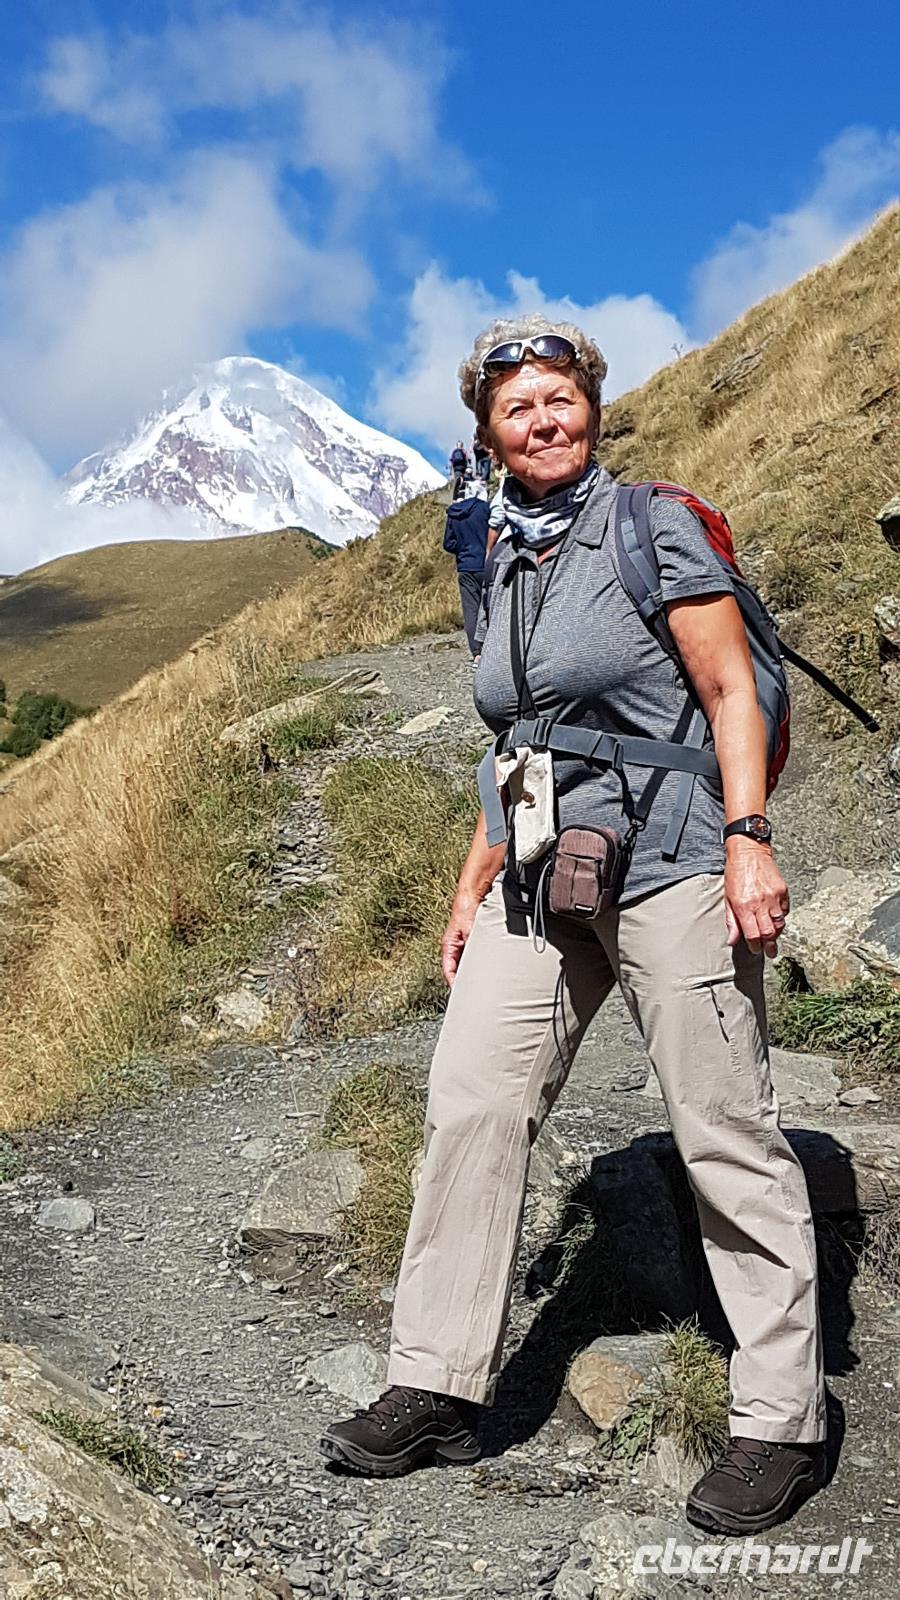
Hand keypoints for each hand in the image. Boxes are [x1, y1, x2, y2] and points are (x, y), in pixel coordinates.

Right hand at [440, 888, 482, 986]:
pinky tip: (483, 970)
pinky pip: (470, 957)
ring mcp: (461, 944)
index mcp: (448, 946)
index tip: (460, 993)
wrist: (472, 895)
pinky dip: (475, 964)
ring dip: (469, 973)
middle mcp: (453, 947)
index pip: (448, 971)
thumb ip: (473, 948)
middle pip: (455, 969)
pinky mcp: (469, 941)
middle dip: (461, 981)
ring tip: (477, 984)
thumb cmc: (466, 910)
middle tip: (470, 993)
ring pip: (463, 964)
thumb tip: (478, 964)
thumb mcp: (471, 932)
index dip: (453, 983)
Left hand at [724, 840, 789, 958]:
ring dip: (776, 933)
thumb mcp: (728, 898)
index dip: (755, 946)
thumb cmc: (736, 873)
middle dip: (769, 945)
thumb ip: (731, 921)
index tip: (755, 950)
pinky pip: (785, 911)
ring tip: (773, 938)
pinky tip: (776, 920)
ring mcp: (774, 897)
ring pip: (780, 924)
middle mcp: (760, 903)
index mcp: (744, 906)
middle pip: (768, 933)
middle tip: (769, 952)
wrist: (749, 852)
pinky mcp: (783, 891)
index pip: (752, 935)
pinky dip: (781, 918)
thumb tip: (732, 940)